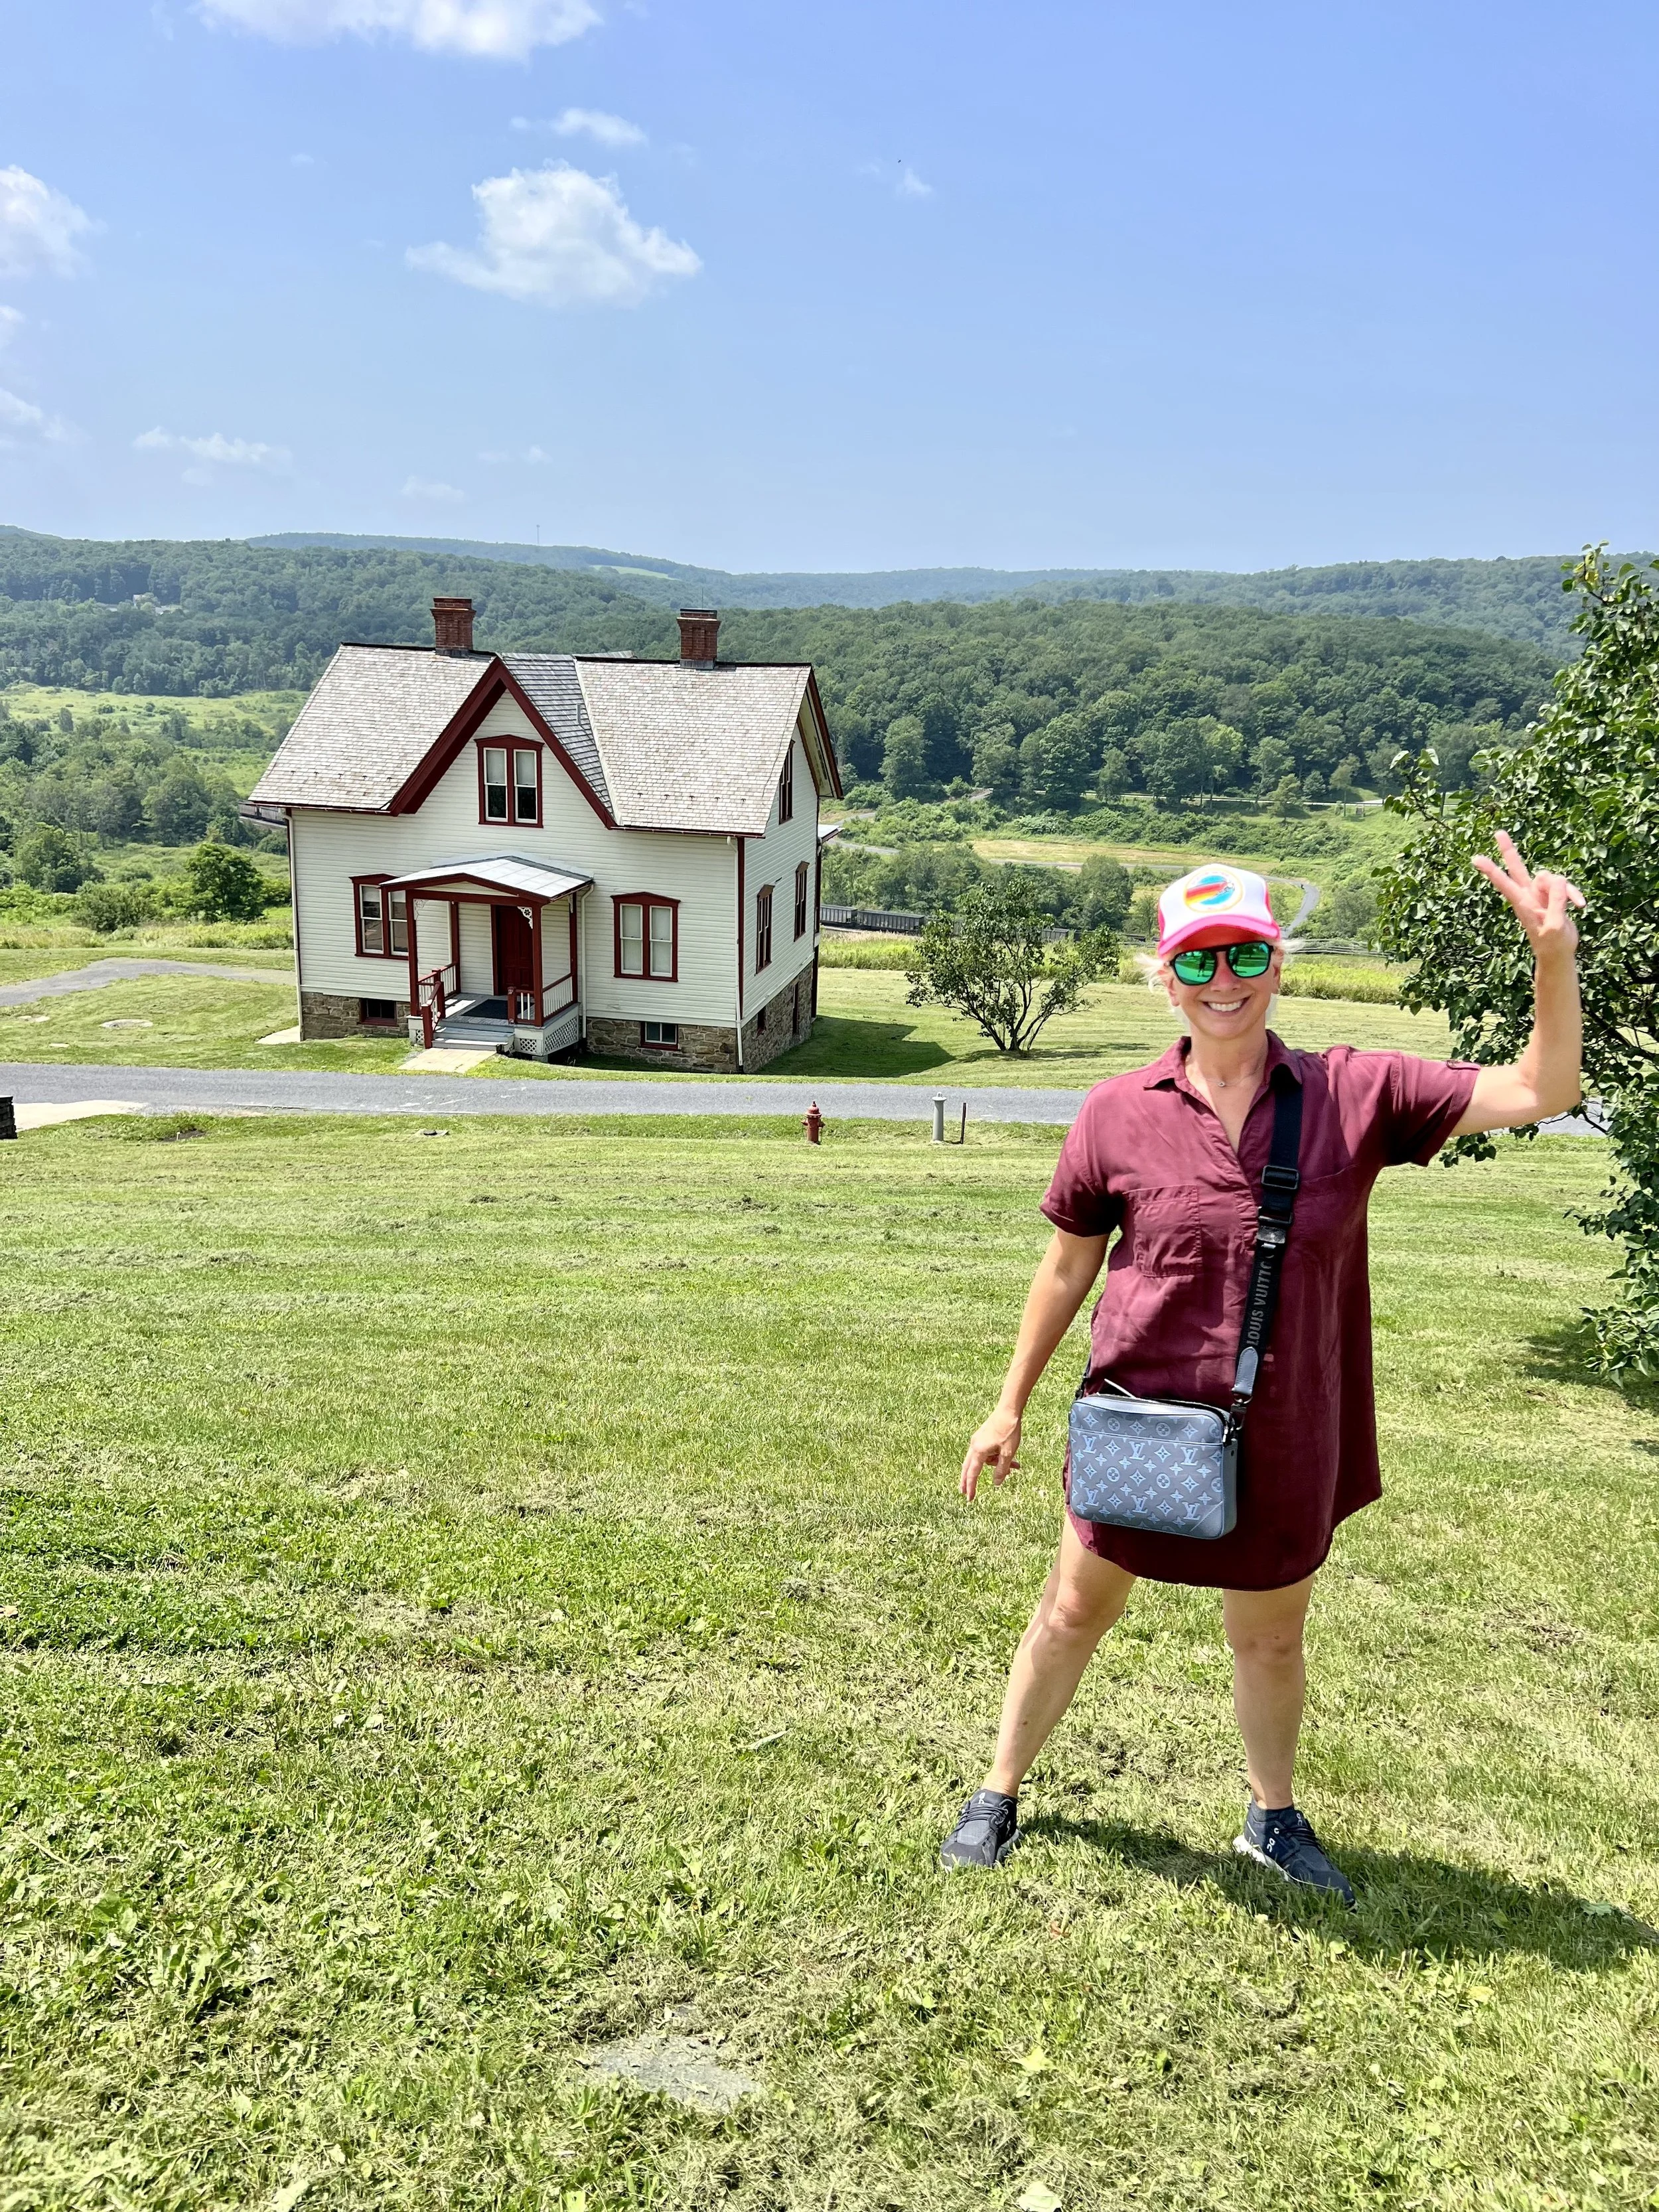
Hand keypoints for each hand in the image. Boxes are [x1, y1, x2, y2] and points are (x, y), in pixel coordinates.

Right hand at [960, 1406, 1021, 1500]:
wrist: (1009, 1410)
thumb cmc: (1009, 1430)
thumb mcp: (1008, 1453)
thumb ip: (1002, 1470)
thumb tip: (996, 1483)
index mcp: (979, 1451)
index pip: (972, 1474)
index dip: (971, 1487)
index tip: (969, 1498)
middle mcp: (975, 1446)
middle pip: (969, 1467)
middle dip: (968, 1480)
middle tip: (965, 1492)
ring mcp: (978, 1440)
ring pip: (983, 1459)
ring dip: (995, 1465)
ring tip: (1015, 1467)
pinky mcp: (983, 1436)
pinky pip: (987, 1452)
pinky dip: (996, 1457)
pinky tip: (1010, 1457)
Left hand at [1472, 829, 1584, 959]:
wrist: (1558, 954)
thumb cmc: (1552, 944)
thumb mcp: (1555, 926)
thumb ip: (1556, 902)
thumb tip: (1557, 880)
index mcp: (1523, 904)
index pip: (1505, 884)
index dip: (1492, 871)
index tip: (1476, 858)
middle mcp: (1528, 895)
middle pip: (1517, 868)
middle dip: (1509, 850)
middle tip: (1498, 832)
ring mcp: (1540, 894)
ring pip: (1551, 877)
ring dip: (1565, 889)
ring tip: (1574, 905)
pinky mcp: (1552, 895)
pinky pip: (1564, 885)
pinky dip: (1574, 893)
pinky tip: (1581, 906)